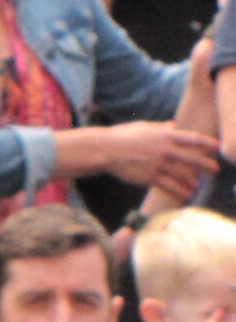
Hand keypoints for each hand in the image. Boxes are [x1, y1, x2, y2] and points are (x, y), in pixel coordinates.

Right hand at [100, 122, 218, 197]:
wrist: (104, 150)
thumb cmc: (121, 136)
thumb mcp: (143, 127)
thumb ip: (161, 128)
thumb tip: (174, 125)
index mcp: (165, 135)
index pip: (192, 139)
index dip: (207, 143)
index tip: (216, 147)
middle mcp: (165, 149)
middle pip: (193, 159)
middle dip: (206, 165)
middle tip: (216, 170)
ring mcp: (159, 164)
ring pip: (183, 175)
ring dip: (192, 181)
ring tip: (197, 186)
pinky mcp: (150, 177)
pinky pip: (170, 186)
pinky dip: (181, 191)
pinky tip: (187, 195)